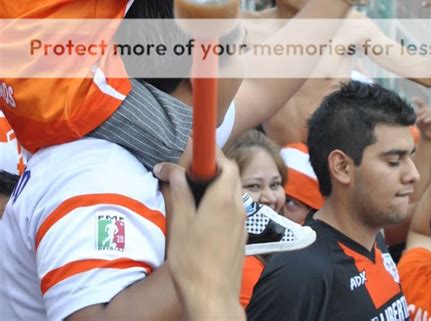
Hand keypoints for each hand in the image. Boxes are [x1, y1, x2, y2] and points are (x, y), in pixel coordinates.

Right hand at [155, 154, 245, 319]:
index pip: (226, 163)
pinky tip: (201, 215)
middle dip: (212, 168)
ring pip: (232, 192)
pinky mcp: (240, 235)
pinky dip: (219, 202)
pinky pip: (232, 209)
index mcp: (223, 198)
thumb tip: (172, 169)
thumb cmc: (193, 259)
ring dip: (216, 185)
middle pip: (230, 175)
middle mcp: (238, 206)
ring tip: (192, 193)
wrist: (213, 297)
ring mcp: (241, 222)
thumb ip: (180, 192)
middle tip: (189, 172)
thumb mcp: (180, 222)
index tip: (196, 150)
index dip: (212, 153)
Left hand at [413, 98, 430, 140]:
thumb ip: (417, 118)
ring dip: (423, 116)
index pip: (423, 104)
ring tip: (418, 121)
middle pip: (426, 108)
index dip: (418, 101)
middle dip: (420, 112)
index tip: (412, 99)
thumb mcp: (419, 124)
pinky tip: (425, 121)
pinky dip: (429, 118)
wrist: (430, 140)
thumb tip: (415, 114)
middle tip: (416, 118)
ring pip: (430, 112)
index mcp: (426, 113)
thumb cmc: (424, 131)